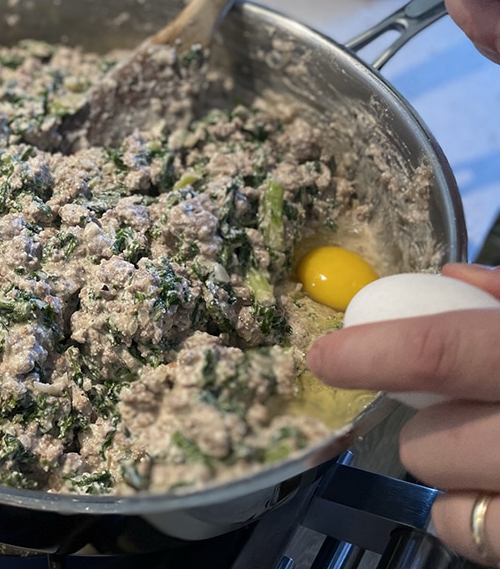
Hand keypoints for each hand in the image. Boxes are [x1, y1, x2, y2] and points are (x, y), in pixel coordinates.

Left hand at [307, 263, 499, 563]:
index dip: (371, 354)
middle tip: (453, 408)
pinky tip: (495, 487)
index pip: (442, 354)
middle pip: (426, 444)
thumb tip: (452, 275)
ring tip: (489, 447)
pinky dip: (466, 512)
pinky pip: (465, 532)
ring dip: (447, 466)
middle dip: (422, 423)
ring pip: (437, 490)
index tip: (325, 357)